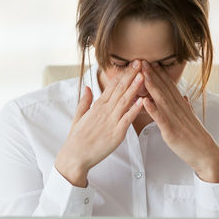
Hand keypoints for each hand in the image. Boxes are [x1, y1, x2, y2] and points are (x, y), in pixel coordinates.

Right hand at [55, 61, 145, 186]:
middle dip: (131, 75)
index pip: (112, 86)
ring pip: (125, 101)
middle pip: (120, 89)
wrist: (75, 156)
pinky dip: (135, 109)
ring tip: (143, 75)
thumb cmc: (76, 139)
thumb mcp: (79, 116)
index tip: (131, 64)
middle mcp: (104, 111)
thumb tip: (88, 87)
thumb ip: (85, 101)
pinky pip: (127, 119)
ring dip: (135, 87)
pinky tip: (143, 101)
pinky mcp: (116, 133)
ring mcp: (111, 121)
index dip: (123, 74)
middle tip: (140, 62)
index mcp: (97, 106)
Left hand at [140, 60, 218, 182]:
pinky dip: (152, 109)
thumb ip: (186, 107)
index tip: (150, 62)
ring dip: (151, 86)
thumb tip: (185, 97)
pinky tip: (144, 101)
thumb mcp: (191, 118)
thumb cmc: (196, 138)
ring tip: (142, 74)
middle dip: (152, 74)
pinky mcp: (171, 131)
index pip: (169, 86)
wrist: (206, 153)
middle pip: (164, 88)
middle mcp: (178, 109)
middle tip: (142, 60)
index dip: (159, 73)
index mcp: (182, 105)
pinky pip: (160, 118)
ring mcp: (174, 119)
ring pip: (161, 99)